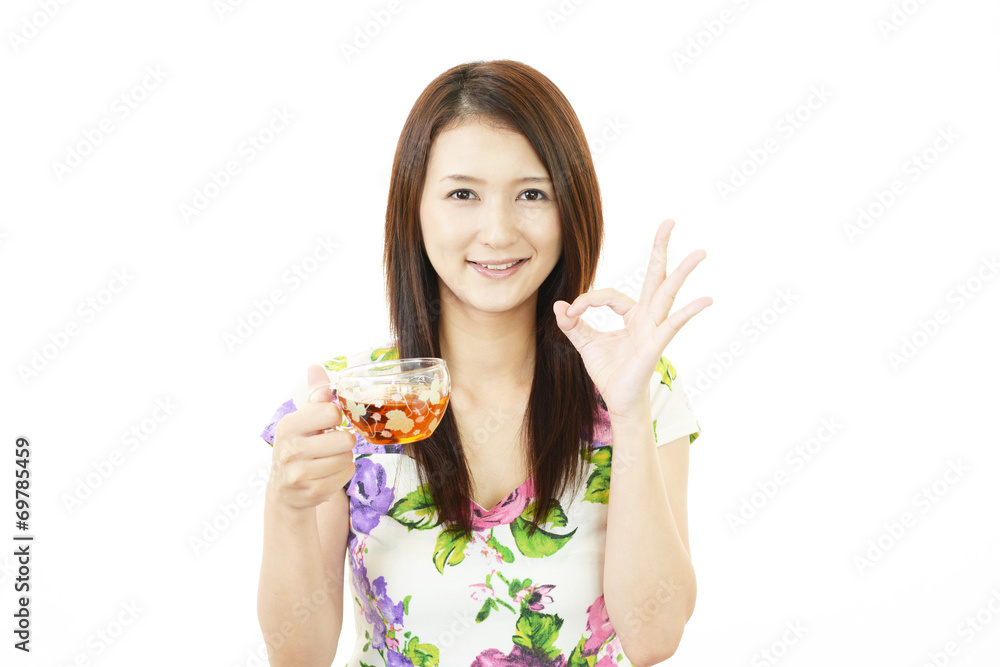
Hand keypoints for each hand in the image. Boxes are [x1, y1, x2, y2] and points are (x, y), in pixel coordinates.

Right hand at [267, 365, 356, 509]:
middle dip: (345, 440)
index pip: (330, 412)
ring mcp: (300, 474)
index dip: (336, 417)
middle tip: (334, 442)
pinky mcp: (312, 493)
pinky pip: (346, 475)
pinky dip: (344, 472)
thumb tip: (316, 367)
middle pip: (345, 440)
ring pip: (347, 459)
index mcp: (289, 426)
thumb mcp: (302, 419)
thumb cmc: (299, 445)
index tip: (328, 422)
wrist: (285, 489)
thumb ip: (314, 395)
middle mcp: (291, 450)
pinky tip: (330, 472)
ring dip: (345, 457)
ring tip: (330, 457)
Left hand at [553, 219, 711, 416]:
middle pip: (655, 277)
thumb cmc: (609, 372)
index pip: (609, 295)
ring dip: (682, 272)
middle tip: (669, 221)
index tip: (570, 312)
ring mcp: (654, 329)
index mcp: (631, 314)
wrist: (617, 401)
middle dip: (660, 249)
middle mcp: (647, 317)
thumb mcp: (585, 343)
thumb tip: (559, 304)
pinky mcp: (656, 345)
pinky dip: (688, 312)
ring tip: (699, 252)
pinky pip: (673, 325)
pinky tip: (705, 300)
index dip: (587, 300)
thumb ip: (573, 323)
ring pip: (668, 295)